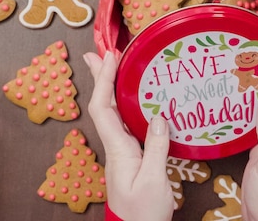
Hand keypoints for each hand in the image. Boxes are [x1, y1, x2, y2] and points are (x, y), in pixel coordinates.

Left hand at [84, 51, 173, 220]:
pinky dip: (125, 103)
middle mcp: (115, 146)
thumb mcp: (154, 180)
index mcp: (117, 150)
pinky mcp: (131, 156)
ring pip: (112, 112)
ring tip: (112, 65)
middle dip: (100, 77)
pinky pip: (124, 122)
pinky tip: (133, 97)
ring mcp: (122, 151)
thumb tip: (158, 117)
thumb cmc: (143, 213)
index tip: (108, 57)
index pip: (103, 108)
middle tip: (99, 52)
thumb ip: (156, 148)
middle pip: (102, 105)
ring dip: (111, 87)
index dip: (103, 80)